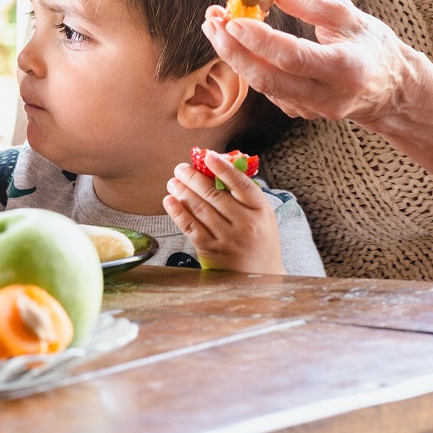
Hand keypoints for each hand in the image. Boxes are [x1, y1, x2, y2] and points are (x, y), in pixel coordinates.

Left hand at [163, 152, 283, 272]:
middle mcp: (245, 224)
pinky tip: (170, 201)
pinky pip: (191, 227)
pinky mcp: (211, 251)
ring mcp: (227, 239)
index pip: (241, 185)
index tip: (209, 156)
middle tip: (181, 168)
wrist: (261, 276)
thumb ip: (245, 194)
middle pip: (214, 195)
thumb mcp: (262, 216)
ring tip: (173, 181)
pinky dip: (178, 212)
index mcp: (261, 211)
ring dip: (182, 191)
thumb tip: (221, 166)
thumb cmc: (260, 240)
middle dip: (193, 178)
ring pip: (200, 209)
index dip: (224, 168)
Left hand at [202, 0, 420, 131]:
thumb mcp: (348, 15)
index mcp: (346, 67)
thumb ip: (309, 1)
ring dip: (235, 57)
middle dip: (234, 51)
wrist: (392, 89)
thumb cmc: (372, 45)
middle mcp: (330, 96)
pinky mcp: (303, 114)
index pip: (293, 56)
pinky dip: (250, 67)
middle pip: (270, 78)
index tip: (233, 19)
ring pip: (264, 87)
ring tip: (215, 27)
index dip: (259, 39)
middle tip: (212, 22)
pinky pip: (269, 91)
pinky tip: (238, 46)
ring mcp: (315, 110)